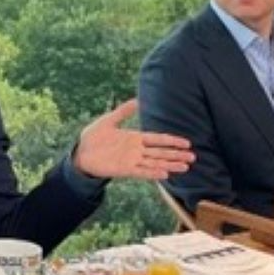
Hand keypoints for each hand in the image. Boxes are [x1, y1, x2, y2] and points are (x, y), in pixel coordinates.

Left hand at [71, 99, 194, 180]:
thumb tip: (138, 100)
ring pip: (155, 163)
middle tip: (193, 157)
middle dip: (177, 154)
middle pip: (161, 152)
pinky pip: (142, 171)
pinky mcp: (124, 169)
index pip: (158, 139)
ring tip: (185, 167)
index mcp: (135, 138)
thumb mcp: (109, 120)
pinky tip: (165, 174)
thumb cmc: (93, 137)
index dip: (172, 141)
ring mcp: (131, 160)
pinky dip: (153, 173)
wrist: (80, 153)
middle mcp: (136, 150)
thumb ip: (124, 111)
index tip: (187, 143)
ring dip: (170, 165)